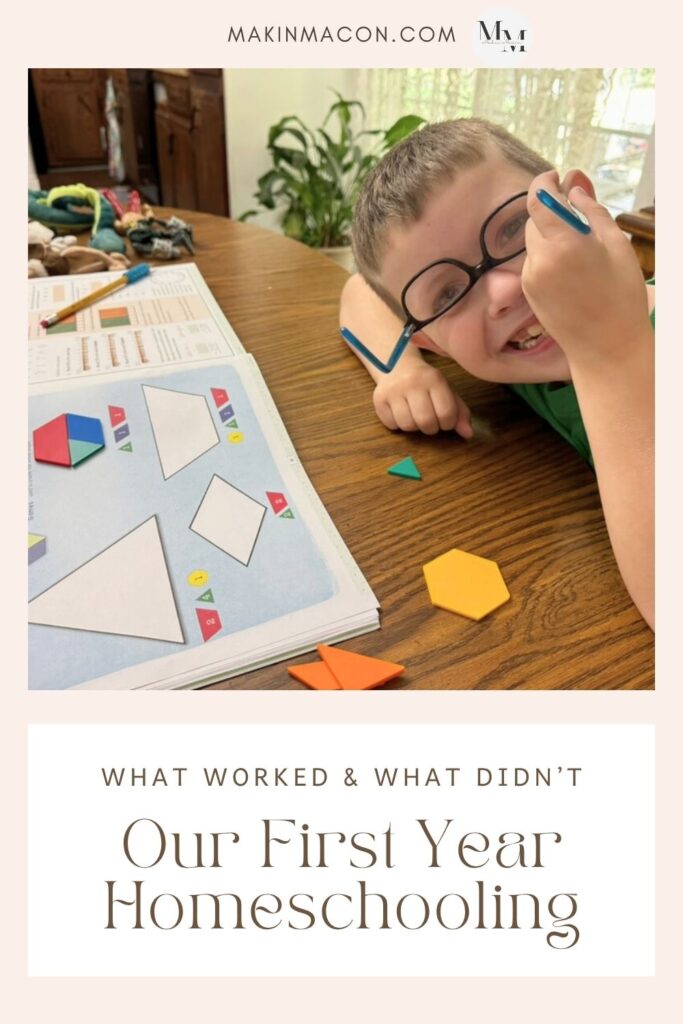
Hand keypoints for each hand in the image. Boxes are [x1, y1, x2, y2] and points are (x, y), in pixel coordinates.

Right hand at [372, 359, 472, 436]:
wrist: (396, 365)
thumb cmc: (426, 383)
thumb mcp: (446, 391)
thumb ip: (459, 412)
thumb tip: (468, 434)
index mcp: (434, 379)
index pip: (446, 413)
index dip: (448, 424)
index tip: (445, 420)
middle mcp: (412, 383)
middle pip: (426, 422)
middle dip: (431, 428)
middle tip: (430, 421)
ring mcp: (393, 390)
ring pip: (408, 425)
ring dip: (414, 427)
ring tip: (415, 416)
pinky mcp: (379, 399)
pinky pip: (391, 425)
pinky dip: (398, 424)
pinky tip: (401, 412)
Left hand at [521, 170, 651, 367]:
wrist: (606, 347)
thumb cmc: (620, 296)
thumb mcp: (616, 245)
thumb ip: (591, 211)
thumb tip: (573, 188)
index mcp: (563, 245)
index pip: (538, 199)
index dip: (544, 183)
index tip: (555, 177)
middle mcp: (539, 260)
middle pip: (536, 220)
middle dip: (553, 214)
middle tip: (579, 219)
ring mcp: (530, 278)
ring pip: (534, 242)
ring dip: (551, 237)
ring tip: (580, 255)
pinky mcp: (528, 292)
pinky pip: (534, 262)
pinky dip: (548, 258)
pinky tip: (571, 274)